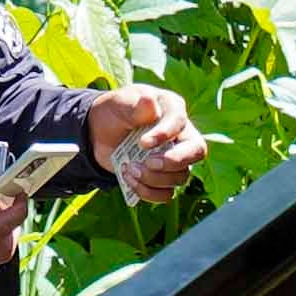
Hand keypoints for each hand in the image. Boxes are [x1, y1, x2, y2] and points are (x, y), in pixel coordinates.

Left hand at [90, 86, 210, 204]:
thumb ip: (135, 105)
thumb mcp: (120, 103)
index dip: (165, 135)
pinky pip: (166, 194)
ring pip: (180, 177)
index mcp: (172, 109)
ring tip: (129, 168)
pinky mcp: (164, 178)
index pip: (180, 122)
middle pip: (196, 152)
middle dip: (173, 161)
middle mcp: (180, 135)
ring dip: (153, 178)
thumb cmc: (115, 112)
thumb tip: (150, 102)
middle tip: (148, 163)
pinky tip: (129, 180)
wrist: (99, 134)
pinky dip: (147, 192)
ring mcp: (175, 158)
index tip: (143, 143)